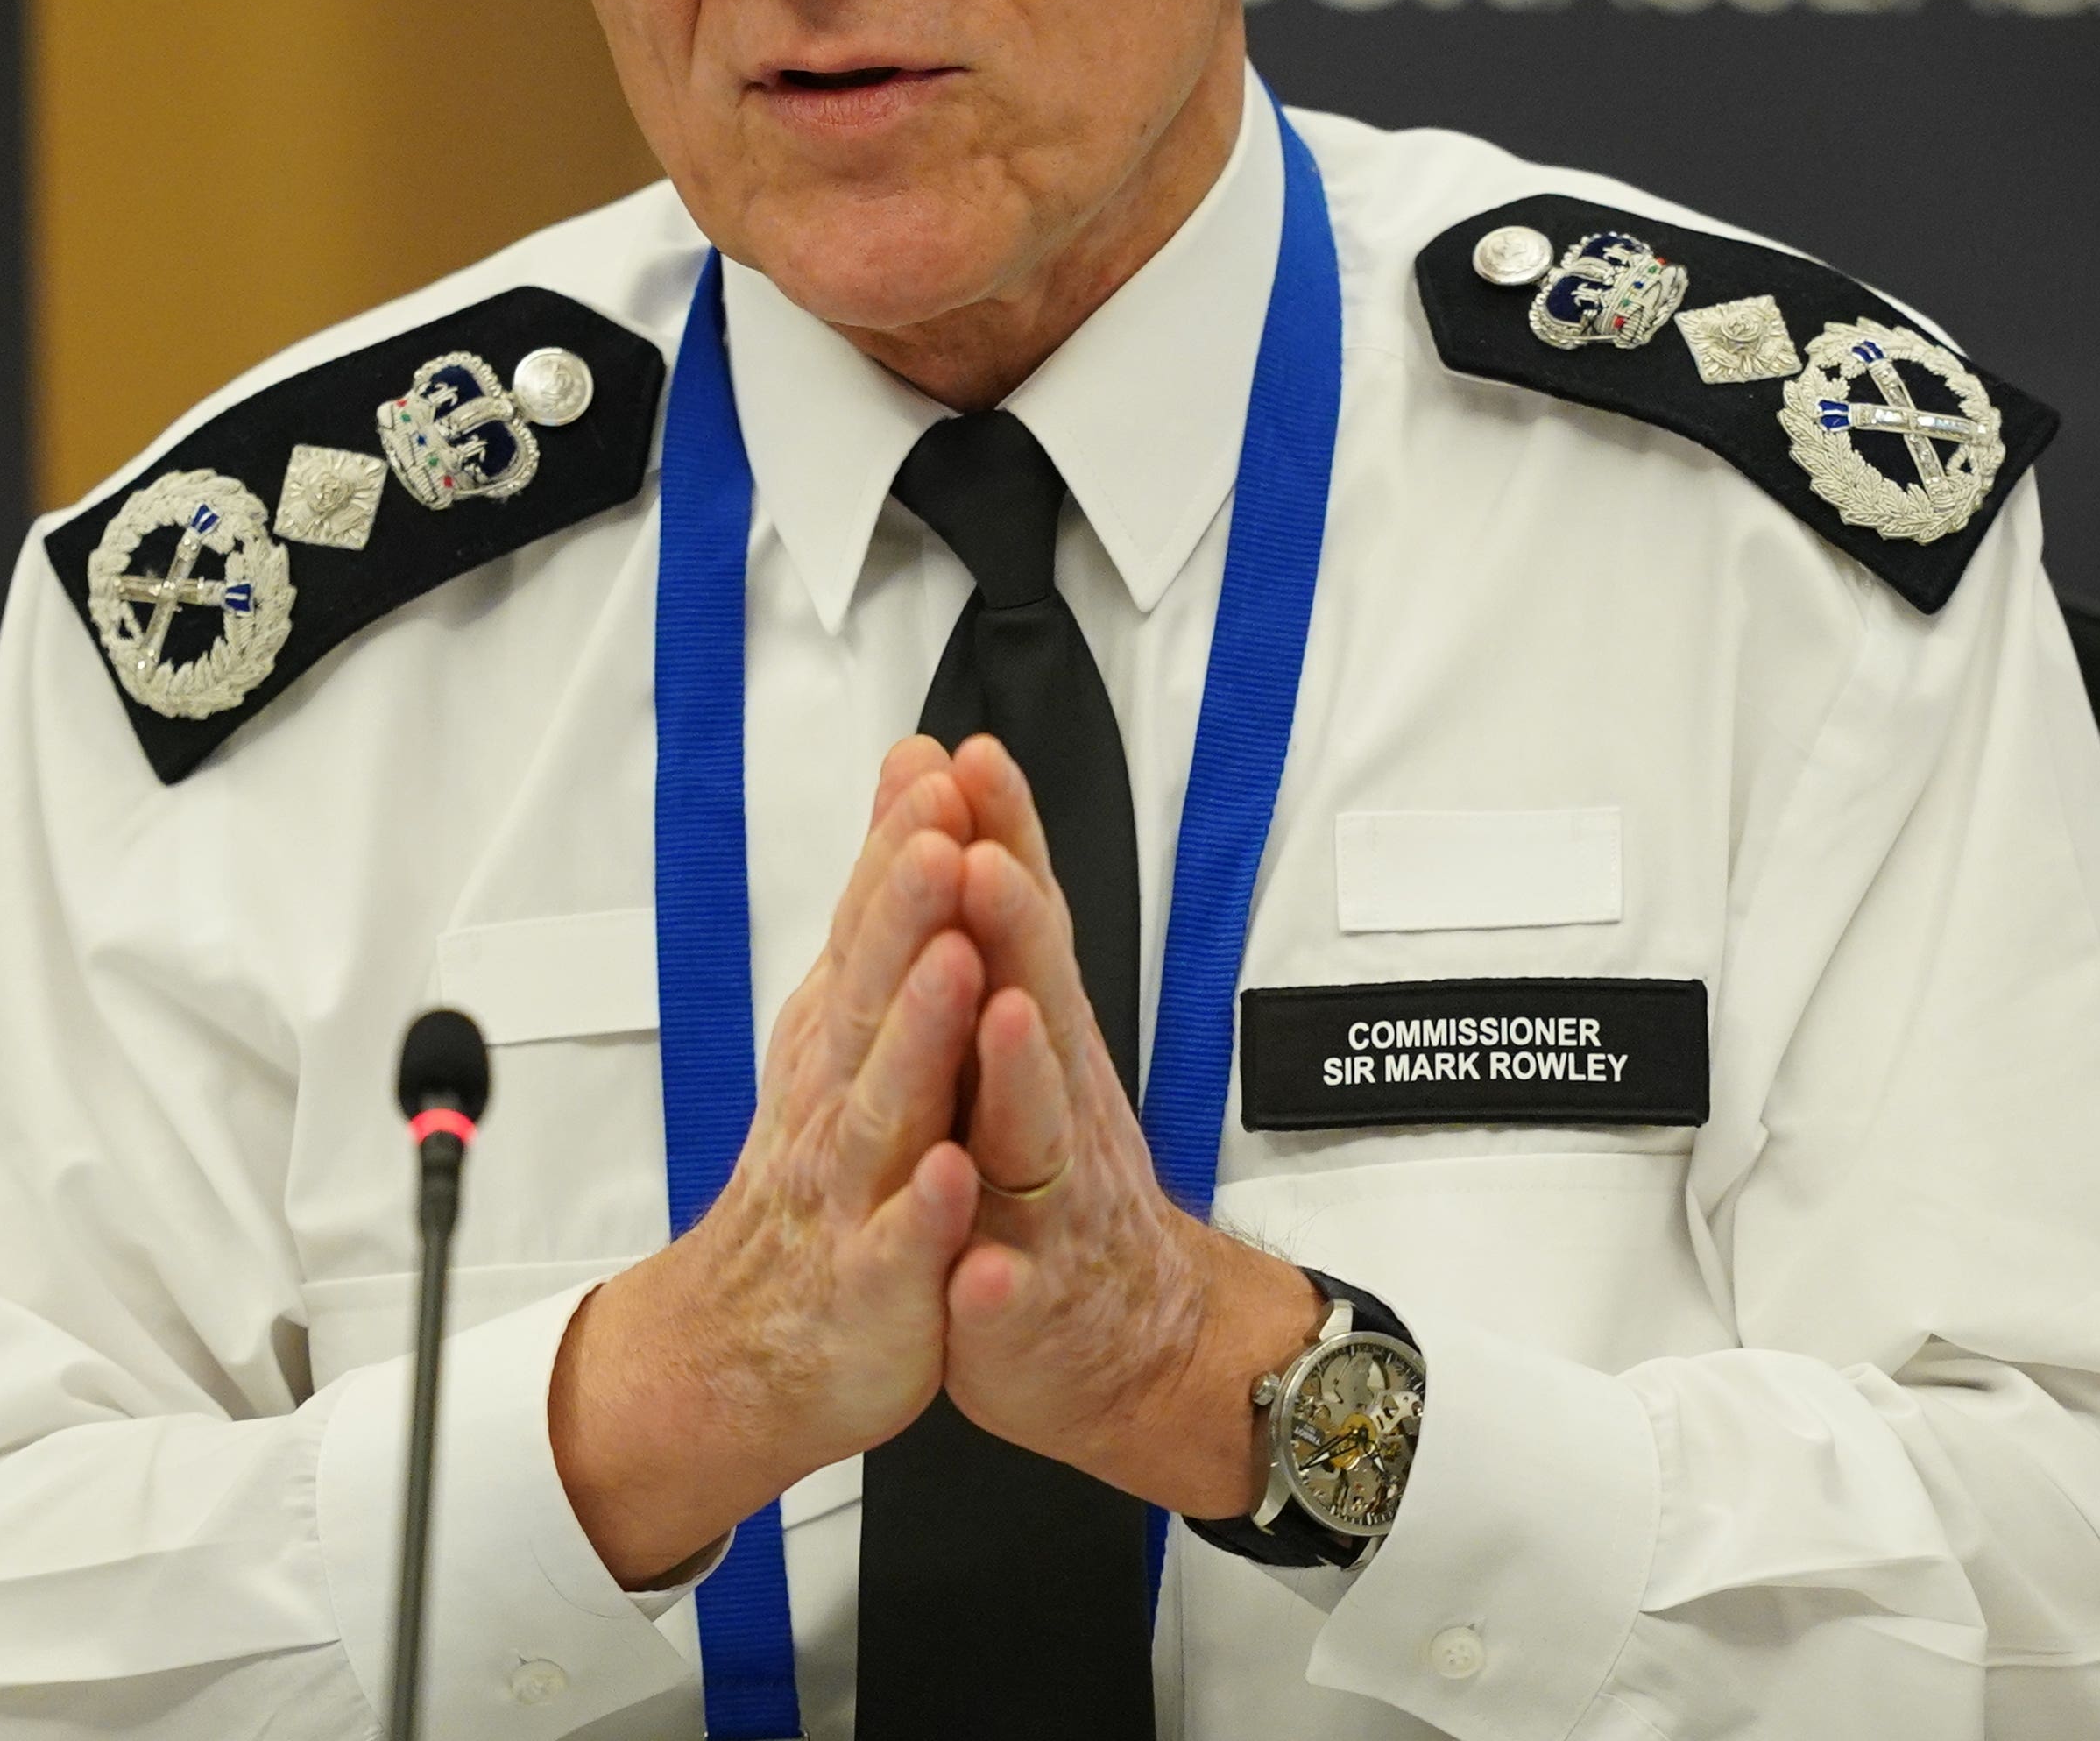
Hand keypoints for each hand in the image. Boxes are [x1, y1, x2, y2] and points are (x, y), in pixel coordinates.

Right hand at [549, 738, 990, 1580]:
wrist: (749, 1349)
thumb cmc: (817, 1180)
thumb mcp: (843, 1032)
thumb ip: (880, 913)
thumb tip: (909, 781)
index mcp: (844, 1038)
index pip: (871, 927)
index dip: (901, 847)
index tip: (934, 768)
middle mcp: (839, 1100)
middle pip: (872, 992)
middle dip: (904, 911)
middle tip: (937, 832)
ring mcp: (854, 1191)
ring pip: (886, 1104)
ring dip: (918, 1034)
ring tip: (953, 965)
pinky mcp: (878, 1286)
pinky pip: (903, 1247)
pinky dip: (925, 1212)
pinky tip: (953, 1174)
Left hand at [931, 736, 1325, 1517]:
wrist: (1132, 1343)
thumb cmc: (1056, 1178)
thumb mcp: (1025, 1042)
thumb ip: (1001, 935)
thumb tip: (971, 810)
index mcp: (1035, 1041)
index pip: (1018, 925)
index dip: (999, 840)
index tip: (968, 756)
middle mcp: (1055, 1108)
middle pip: (1038, 1003)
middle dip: (1014, 930)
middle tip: (983, 859)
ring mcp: (1052, 1207)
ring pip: (1038, 1134)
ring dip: (1021, 1074)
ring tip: (1003, 1018)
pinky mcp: (1032, 1308)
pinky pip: (1015, 1294)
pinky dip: (1001, 1280)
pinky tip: (985, 1269)